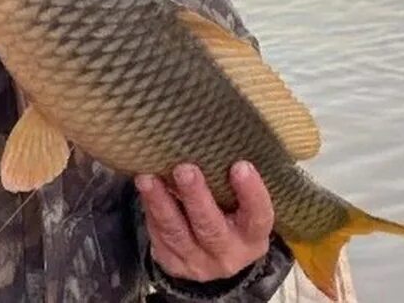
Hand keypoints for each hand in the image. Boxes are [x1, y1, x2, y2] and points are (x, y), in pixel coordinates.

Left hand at [136, 161, 273, 282]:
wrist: (215, 260)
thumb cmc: (231, 217)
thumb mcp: (242, 208)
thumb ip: (231, 184)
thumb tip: (209, 141)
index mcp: (252, 236)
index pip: (258, 216)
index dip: (251, 193)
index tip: (241, 165)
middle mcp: (227, 253)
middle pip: (211, 227)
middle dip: (196, 197)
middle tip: (184, 169)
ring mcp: (198, 262)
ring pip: (176, 233)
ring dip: (160, 203)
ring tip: (148, 178)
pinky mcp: (172, 262)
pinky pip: (159, 236)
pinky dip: (150, 210)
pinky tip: (145, 189)